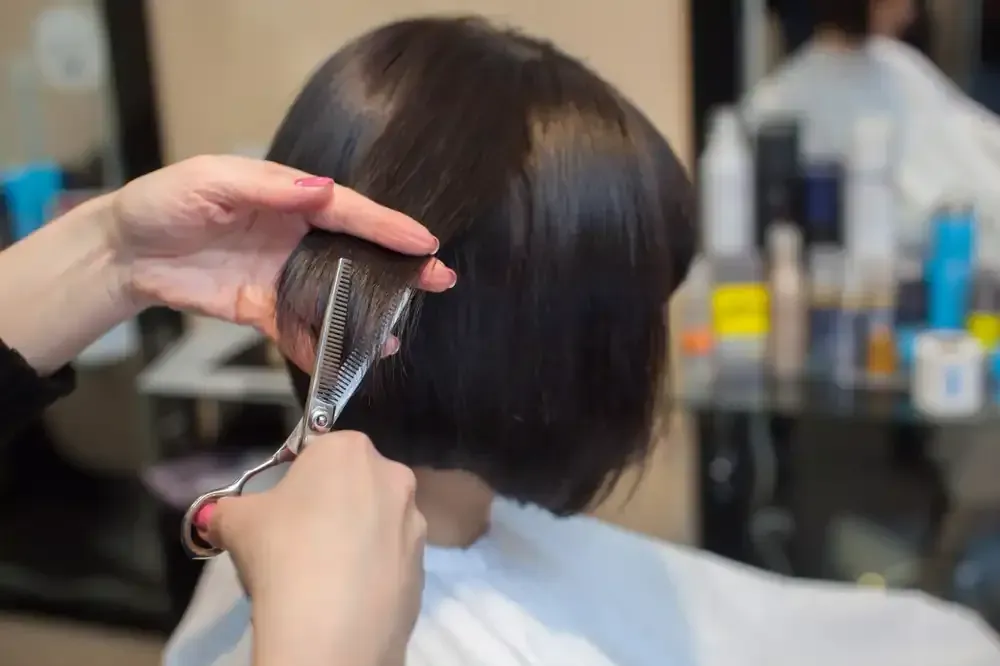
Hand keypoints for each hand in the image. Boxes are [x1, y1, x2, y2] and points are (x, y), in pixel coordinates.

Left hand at [109, 155, 455, 337]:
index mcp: (288, 199)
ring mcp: (282, 276)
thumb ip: (267, 189)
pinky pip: (298, 330)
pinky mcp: (262, 309)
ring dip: (368, 312)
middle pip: (356, 252)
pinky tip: (345, 362)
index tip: (424, 242)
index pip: (347, 211)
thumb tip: (320, 191)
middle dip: (398, 267)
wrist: (124, 251)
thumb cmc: (164, 202)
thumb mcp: (211, 180)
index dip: (387, 226)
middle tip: (439, 280)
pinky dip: (321, 348)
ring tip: (398, 332)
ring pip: (335, 295)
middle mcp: (295, 237)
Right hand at [199, 431, 425, 665]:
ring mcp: (415, 524)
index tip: (280, 512)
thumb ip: (228, 509)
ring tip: (320, 578)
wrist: (331, 627)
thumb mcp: (235, 521)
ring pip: (375, 524)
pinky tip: (344, 600)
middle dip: (327, 509)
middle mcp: (393, 477)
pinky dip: (370, 575)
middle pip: (352, 486)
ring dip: (353, 541)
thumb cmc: (283, 550)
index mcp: (350, 450)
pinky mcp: (423, 568)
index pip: (318, 452)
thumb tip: (217, 517)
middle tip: (296, 544)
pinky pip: (389, 562)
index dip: (295, 481)